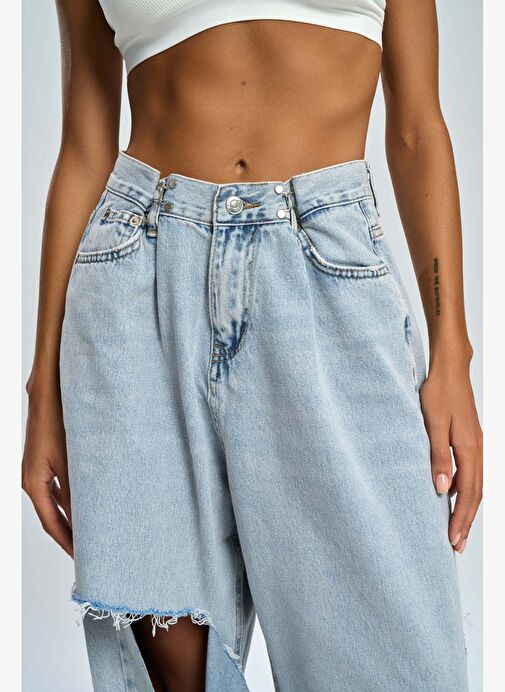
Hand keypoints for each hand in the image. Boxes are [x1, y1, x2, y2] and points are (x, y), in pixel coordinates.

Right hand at [22, 387, 72, 557]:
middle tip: (88, 550)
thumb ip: (76, 488)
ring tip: (87, 531)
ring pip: (54, 502)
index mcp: (33, 483)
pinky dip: (68, 500)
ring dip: (70, 517)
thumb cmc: (56, 420)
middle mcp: (31, 480)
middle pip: (51, 516)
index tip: (81, 556)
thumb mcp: (70, 458)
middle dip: (69, 533)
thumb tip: (85, 516)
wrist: (47, 394)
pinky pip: (55, 488)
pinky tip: (81, 504)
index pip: (52, 522)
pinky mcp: (43, 461)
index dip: (67, 541)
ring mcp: (36, 470)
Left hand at [420, 359, 482, 552]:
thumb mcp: (432, 423)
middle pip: (475, 493)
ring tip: (455, 526)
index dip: (460, 518)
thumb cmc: (439, 391)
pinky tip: (450, 492)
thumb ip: (438, 456)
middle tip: (456, 543)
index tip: (452, 539)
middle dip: (466, 520)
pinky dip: (464, 488)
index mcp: (469, 448)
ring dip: (466, 506)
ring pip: (475, 484)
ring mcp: (475, 443)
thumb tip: (441, 487)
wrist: (450, 368)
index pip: (467, 493)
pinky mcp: (470, 438)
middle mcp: (477, 449)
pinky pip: (471, 471)